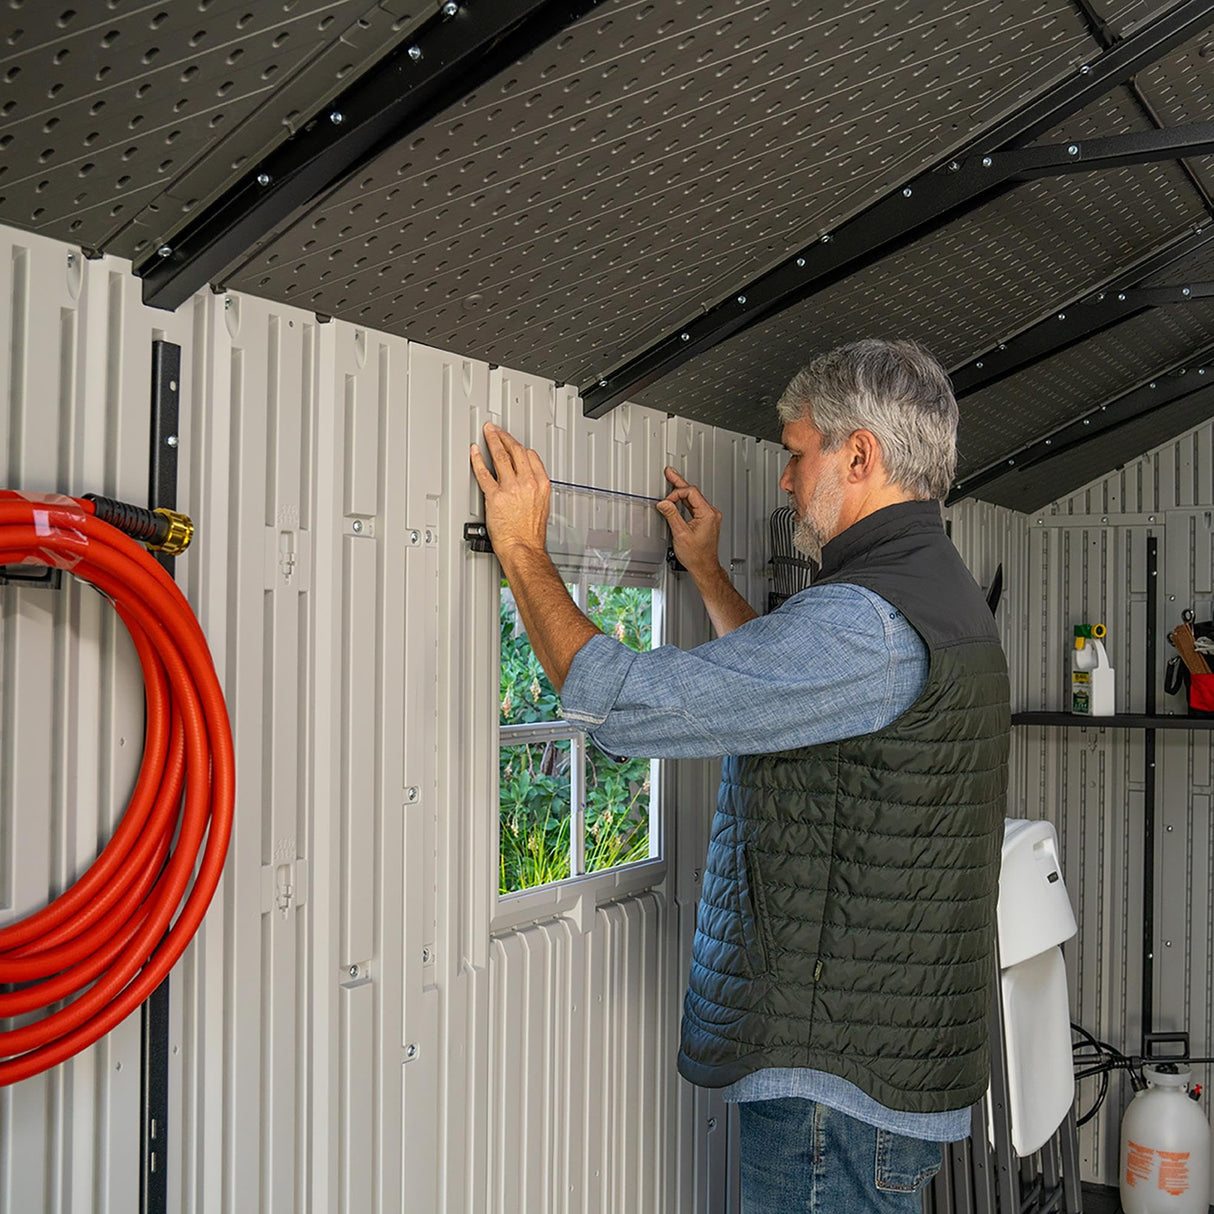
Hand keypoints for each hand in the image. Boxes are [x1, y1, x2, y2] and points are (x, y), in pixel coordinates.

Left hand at [470, 422, 550, 557]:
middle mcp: (527, 483)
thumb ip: (535, 490)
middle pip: (516, 451)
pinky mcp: (495, 496)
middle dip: (505, 437)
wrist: (523, 548)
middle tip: (497, 430)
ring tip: (487, 432)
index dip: (519, 446)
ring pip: (501, 456)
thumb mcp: (543, 507)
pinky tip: (475, 452)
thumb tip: (526, 482)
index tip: (513, 442)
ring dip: (493, 440)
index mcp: (541, 485)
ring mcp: (510, 488)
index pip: (531, 456)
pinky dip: (478, 459)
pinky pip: (484, 473)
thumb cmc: (531, 535)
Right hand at [656, 467, 722, 577]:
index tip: (666, 502)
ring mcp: (710, 516)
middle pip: (693, 492)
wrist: (704, 566)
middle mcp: (711, 513)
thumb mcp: (681, 534)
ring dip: (681, 491)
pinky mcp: (706, 520)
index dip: (676, 494)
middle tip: (669, 473)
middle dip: (679, 483)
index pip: (690, 493)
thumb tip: (664, 503)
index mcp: (708, 514)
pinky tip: (677, 497)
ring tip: (671, 480)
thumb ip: (672, 515)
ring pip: (694, 498)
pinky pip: (695, 505)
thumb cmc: (697, 555)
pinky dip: (685, 500)